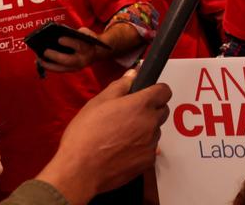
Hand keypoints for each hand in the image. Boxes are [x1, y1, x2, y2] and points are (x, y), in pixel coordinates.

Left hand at [35, 28, 102, 72]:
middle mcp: (82, 60)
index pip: (79, 46)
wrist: (96, 52)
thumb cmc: (88, 39)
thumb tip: (61, 32)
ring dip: (48, 64)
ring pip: (61, 68)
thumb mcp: (86, 33)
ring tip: (38, 59)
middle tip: (45, 51)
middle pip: (68, 60)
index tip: (59, 39)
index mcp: (87, 48)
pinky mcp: (70, 70)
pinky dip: (48, 66)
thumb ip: (77, 32)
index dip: (69, 42)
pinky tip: (40, 62)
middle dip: (56, 56)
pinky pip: (58, 69)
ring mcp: (76, 67)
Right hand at [35, 71, 171, 204]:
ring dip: (145, 129)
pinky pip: (150, 149)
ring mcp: (151, 143)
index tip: (145, 94)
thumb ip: (120, 86)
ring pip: (155, 130)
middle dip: (150, 110)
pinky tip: (122, 150)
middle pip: (162, 110)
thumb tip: (133, 74)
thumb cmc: (85, 134)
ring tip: (121, 135)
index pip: (164, 91)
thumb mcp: (98, 102)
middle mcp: (151, 122)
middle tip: (128, 115)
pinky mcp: (148, 160)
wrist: (79, 170)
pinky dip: (140, 148)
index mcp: (141, 104)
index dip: (155, 91)